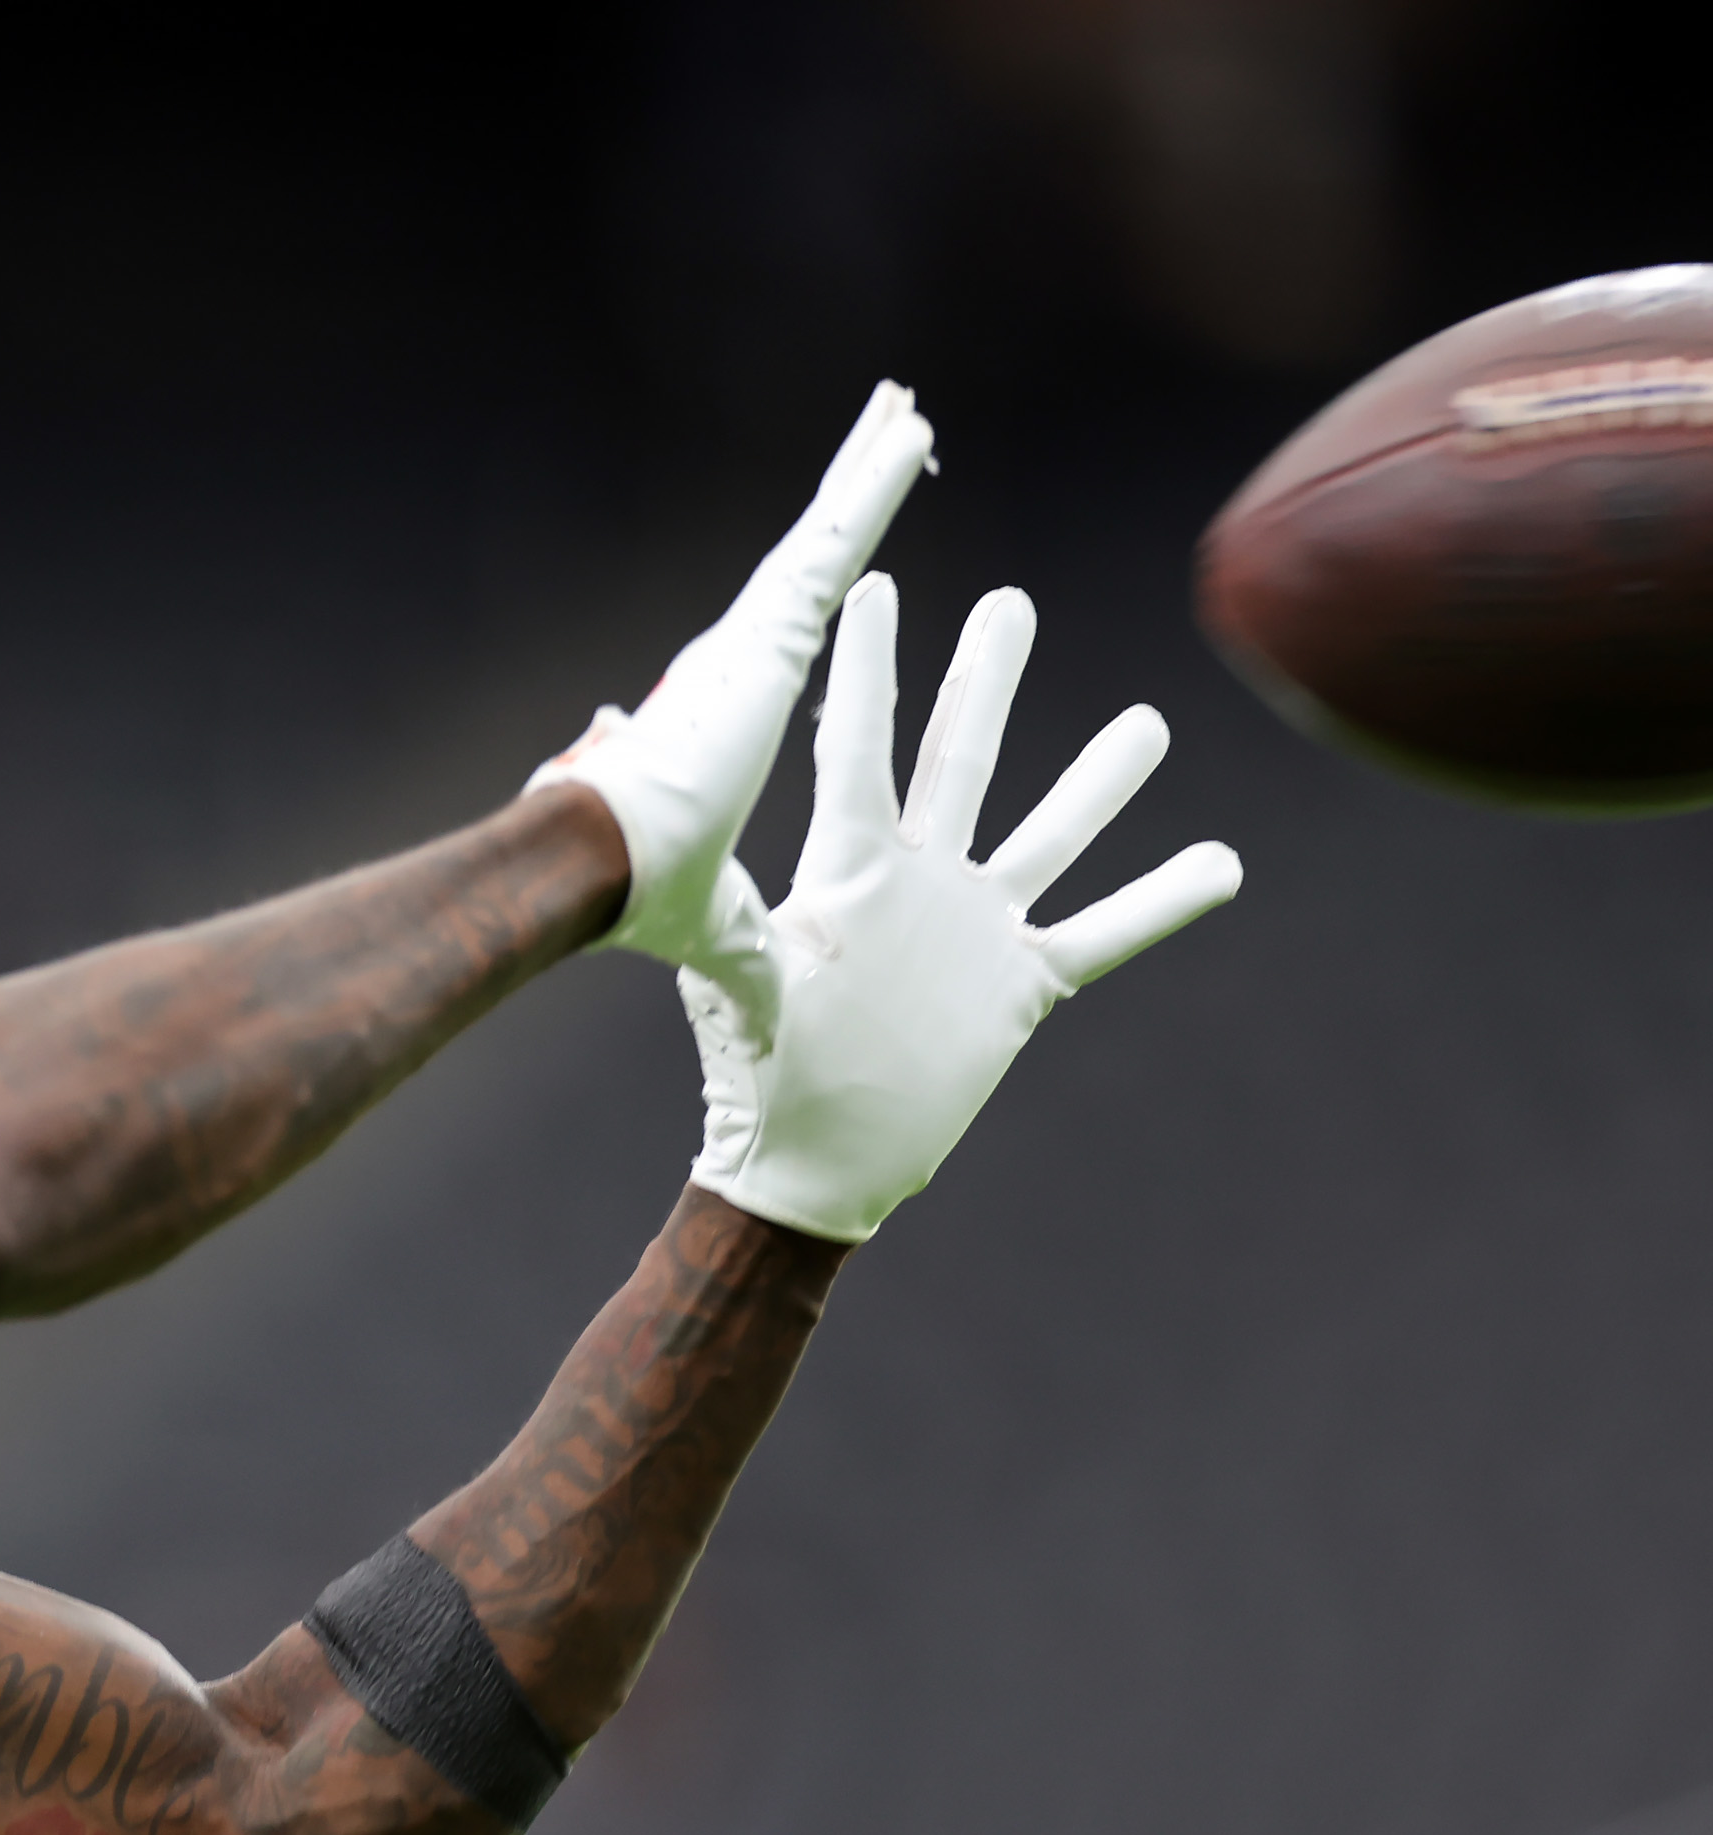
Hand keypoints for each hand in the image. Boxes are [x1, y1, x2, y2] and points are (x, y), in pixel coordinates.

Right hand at [530, 381, 937, 967]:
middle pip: (805, 570)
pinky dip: (869, 486)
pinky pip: (833, 542)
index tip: (830, 567)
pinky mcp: (763, 634)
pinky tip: (906, 432)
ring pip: (823, 541)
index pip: (782, 642)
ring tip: (904, 415)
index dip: (809, 599)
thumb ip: (721, 912)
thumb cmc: (632, 892)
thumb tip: (691, 927)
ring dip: (863, 474)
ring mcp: (747, 643)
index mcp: (720, 720)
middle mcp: (732, 665)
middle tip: (880, 444)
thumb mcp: (702, 907)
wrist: (596, 868)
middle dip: (841, 507)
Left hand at [678, 574, 1241, 1244]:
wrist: (810, 1168)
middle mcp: (919, 881)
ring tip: (1150, 721)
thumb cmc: (756, 1083)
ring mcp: (973, 928)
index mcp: (846, 871)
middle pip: (962, 760)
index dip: (869, 670)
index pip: (859, 748)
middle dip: (985, 680)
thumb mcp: (739, 992)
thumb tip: (688, 884)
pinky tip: (1223, 862)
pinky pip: (1104, 933)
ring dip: (1099, 781)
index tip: (875, 587)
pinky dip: (1161, 901)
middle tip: (1011, 602)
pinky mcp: (1016, 987)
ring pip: (1049, 834)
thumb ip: (739, 932)